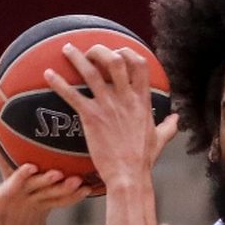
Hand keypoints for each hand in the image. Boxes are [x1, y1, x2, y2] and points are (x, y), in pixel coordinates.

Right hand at [0, 163, 87, 224]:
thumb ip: (48, 214)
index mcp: (38, 206)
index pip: (59, 198)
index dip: (72, 195)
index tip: (90, 190)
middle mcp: (26, 198)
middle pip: (48, 190)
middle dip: (63, 186)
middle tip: (79, 180)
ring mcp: (13, 198)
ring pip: (32, 187)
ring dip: (45, 180)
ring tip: (58, 175)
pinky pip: (12, 186)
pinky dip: (21, 177)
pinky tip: (31, 168)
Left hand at [44, 43, 179, 191]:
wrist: (128, 175)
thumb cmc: (143, 160)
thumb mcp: (159, 139)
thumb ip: (168, 126)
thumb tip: (176, 118)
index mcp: (141, 101)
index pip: (139, 65)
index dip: (128, 52)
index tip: (118, 51)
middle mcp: (125, 99)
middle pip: (115, 60)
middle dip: (100, 50)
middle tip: (88, 50)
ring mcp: (108, 107)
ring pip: (91, 72)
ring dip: (77, 57)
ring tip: (66, 48)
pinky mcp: (91, 118)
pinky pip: (72, 95)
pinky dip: (58, 83)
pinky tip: (47, 74)